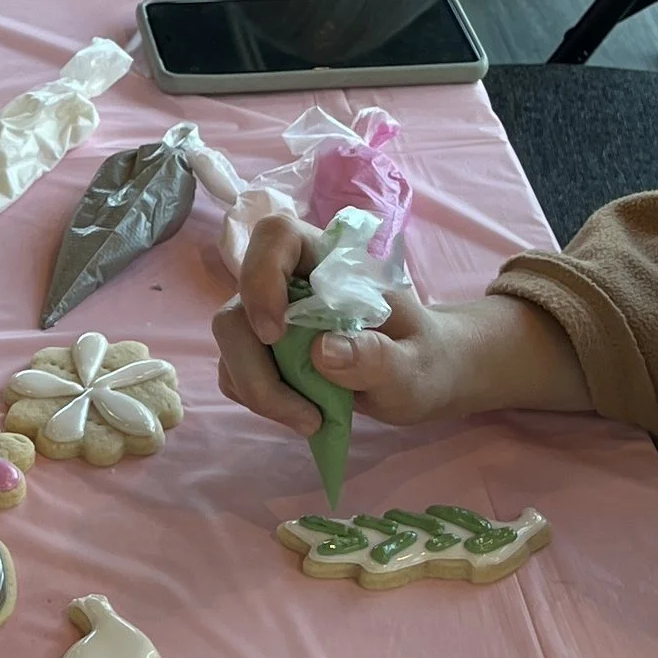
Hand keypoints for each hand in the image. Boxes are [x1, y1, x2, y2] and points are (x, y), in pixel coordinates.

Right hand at [214, 211, 594, 439]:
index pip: (277, 236)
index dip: (262, 275)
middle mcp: (291, 283)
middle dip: (254, 365)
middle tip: (301, 411)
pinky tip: (302, 414)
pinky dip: (259, 399)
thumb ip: (378, 357)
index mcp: (330, 261)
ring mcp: (272, 317)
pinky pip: (235, 371)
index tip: (276, 332)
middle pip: (237, 306)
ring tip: (311, 421)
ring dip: (258, 390)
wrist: (426, 373)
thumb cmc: (424, 358)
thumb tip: (322, 351)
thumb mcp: (415, 366)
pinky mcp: (263, 351)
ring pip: (232, 343)